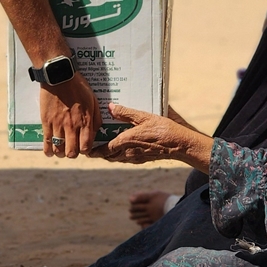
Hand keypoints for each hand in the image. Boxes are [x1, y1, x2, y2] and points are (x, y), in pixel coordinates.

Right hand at [39, 75, 100, 157]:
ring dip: (61, 153)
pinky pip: (46, 142)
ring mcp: (58, 125)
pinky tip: (49, 152)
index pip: (86, 146)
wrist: (60, 76)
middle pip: (72, 152)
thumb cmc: (78, 87)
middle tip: (72, 149)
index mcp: (85, 121)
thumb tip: (96, 131)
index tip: (84, 147)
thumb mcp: (93, 100)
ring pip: (59, 149)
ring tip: (61, 150)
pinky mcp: (46, 122)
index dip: (85, 151)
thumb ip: (96, 118)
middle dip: (73, 154)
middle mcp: (72, 126)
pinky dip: (48, 150)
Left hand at [89, 102, 213, 170]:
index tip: (87, 149)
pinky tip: (123, 149)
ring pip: (117, 159)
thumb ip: (126, 112)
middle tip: (93, 147)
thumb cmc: (162, 129)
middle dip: (100, 153)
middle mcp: (128, 153)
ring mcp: (136, 158)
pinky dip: (120, 156)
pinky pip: (127, 160)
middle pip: (109, 156)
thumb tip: (111, 107)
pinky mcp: (143, 159)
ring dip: (110, 155)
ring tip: (105, 147)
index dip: (95, 150)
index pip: (105, 149)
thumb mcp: (144, 116)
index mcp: (125, 142)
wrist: (179, 144)